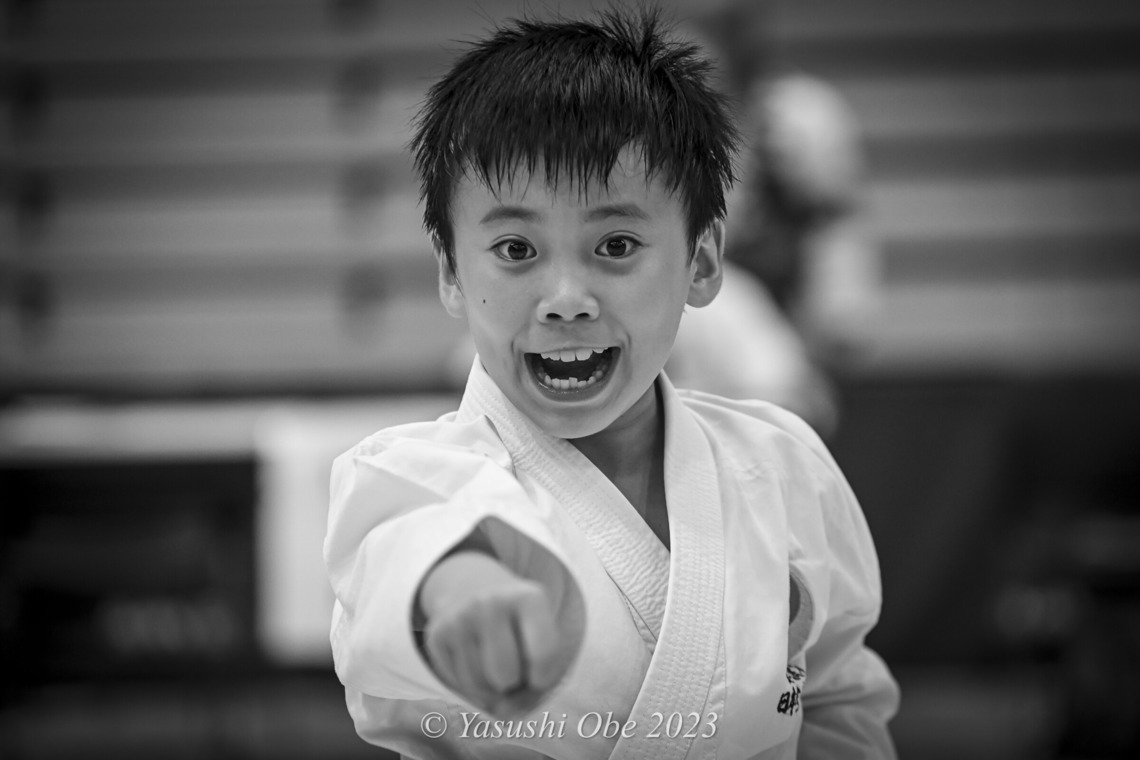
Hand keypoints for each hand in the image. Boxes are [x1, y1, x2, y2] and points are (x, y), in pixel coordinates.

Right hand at [418, 551, 571, 716]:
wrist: (478, 592)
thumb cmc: (523, 629)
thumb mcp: (545, 643)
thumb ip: (536, 687)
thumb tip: (502, 713)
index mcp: (529, 597)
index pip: (543, 655)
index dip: (544, 677)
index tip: (540, 669)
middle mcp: (490, 601)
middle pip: (505, 676)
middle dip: (514, 683)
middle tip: (516, 665)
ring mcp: (459, 616)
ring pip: (479, 685)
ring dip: (493, 689)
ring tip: (498, 664)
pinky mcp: (436, 634)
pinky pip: (457, 685)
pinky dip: (473, 687)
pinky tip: (478, 663)